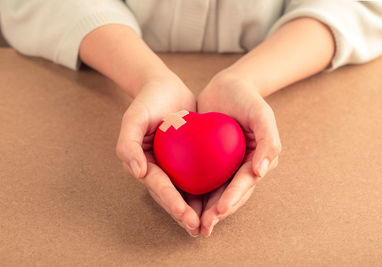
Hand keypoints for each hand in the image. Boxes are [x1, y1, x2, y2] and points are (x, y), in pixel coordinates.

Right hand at [116, 76, 202, 236]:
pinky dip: (207, 190)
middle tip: (201, 229)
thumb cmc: (148, 101)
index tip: (188, 217)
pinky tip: (221, 199)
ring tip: (211, 224)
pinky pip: (197, 177)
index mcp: (143, 163)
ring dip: (197, 209)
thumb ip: (128, 144)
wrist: (166, 87)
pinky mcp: (187, 159)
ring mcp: (173, 166)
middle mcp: (157, 168)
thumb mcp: (133, 117)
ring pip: (185, 191)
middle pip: (172, 195)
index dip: (172, 203)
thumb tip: (137, 172)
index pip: (159, 187)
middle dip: (185, 214)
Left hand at [197, 72, 281, 236]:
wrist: (228, 85)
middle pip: (230, 194)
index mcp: (259, 160)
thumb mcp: (262, 114)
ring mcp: (227, 165)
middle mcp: (244, 166)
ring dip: (205, 209)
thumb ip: (268, 141)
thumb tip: (261, 172)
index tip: (218, 211)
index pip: (244, 184)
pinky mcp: (211, 161)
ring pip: (216, 192)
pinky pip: (202, 178)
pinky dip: (194, 192)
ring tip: (192, 225)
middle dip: (218, 212)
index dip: (232, 198)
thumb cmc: (247, 98)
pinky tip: (181, 202)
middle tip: (202, 227)